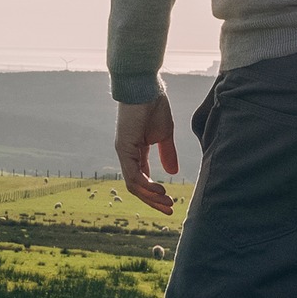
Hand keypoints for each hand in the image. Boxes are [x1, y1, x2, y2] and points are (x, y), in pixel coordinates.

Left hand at [114, 99, 178, 215]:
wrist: (146, 87)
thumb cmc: (154, 106)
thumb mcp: (165, 135)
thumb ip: (167, 154)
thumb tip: (172, 173)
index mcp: (135, 152)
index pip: (142, 179)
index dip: (155, 193)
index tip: (170, 202)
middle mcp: (126, 154)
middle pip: (136, 186)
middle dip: (153, 200)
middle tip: (169, 210)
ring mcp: (123, 151)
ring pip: (133, 184)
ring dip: (150, 196)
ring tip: (167, 202)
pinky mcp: (124, 147)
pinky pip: (133, 174)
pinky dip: (146, 185)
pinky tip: (160, 190)